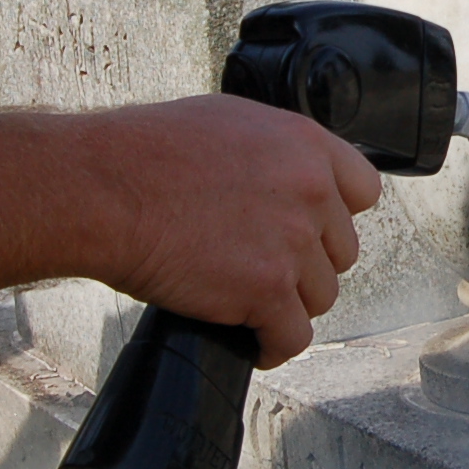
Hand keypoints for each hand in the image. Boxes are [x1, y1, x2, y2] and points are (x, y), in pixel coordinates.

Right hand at [82, 94, 382, 364]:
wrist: (106, 189)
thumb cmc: (145, 153)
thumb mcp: (228, 123)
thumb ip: (274, 153)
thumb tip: (287, 178)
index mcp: (305, 145)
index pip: (363, 191)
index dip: (334, 217)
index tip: (313, 231)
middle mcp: (310, 191)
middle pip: (340, 250)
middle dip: (305, 263)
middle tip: (264, 268)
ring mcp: (291, 243)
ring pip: (320, 296)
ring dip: (287, 303)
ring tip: (250, 303)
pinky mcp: (266, 290)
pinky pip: (291, 336)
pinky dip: (272, 345)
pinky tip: (254, 342)